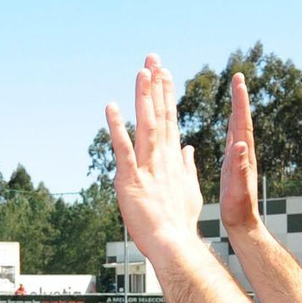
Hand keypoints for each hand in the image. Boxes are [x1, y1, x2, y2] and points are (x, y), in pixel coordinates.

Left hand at [106, 55, 205, 262]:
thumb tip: (190, 148)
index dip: (167, 95)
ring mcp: (148, 167)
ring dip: (144, 98)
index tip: (165, 72)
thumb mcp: (189, 190)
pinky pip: (123, 149)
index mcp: (173, 160)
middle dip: (156, 86)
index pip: (170, 120)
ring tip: (142, 71)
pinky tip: (111, 106)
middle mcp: (162, 158)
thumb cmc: (179, 222)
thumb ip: (188, 166)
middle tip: (152, 58)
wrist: (174, 244)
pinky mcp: (131, 180)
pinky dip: (116, 127)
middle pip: (160, 115)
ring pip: (146, 126)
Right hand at [218, 72, 261, 235]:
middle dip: (240, 98)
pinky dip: (232, 126)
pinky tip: (230, 124)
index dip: (240, 102)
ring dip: (236, 109)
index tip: (239, 81)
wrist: (243, 223)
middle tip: (238, 77)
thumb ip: (239, 167)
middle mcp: (244, 153)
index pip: (242, 123)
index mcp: (243, 156)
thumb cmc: (239, 209)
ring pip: (238, 128)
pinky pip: (233, 139)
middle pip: (242, 120)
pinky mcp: (235, 165)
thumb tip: (240, 145)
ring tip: (235, 92)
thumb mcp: (237, 188)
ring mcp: (240, 158)